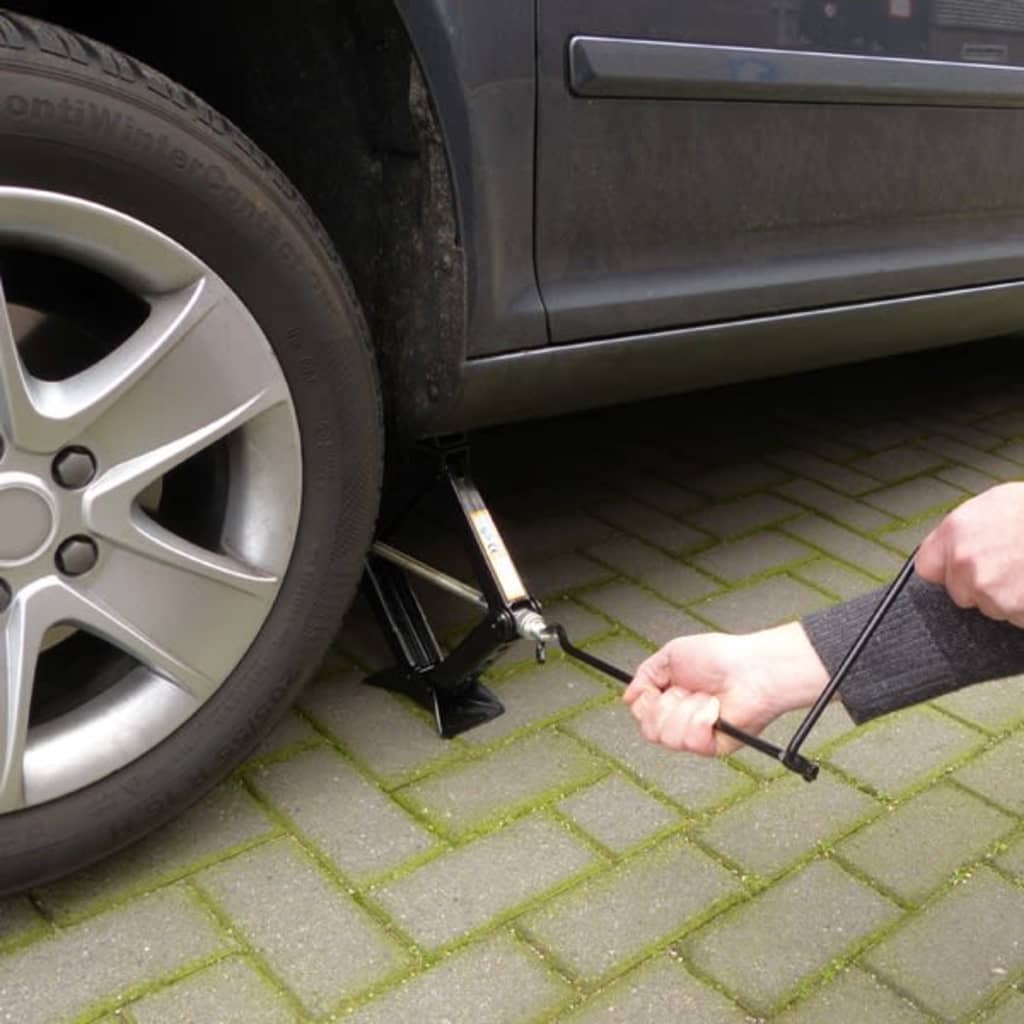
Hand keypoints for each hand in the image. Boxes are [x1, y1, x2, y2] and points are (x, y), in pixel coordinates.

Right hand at [623, 623, 827, 756]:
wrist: (752, 671)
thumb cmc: (722, 657)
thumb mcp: (672, 655)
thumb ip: (644, 674)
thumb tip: (628, 695)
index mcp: (671, 696)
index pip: (640, 713)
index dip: (645, 701)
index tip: (657, 688)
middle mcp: (680, 717)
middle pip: (649, 730)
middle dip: (665, 705)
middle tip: (686, 690)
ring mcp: (695, 734)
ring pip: (667, 737)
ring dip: (686, 709)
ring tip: (705, 698)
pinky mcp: (711, 747)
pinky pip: (690, 741)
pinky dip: (702, 719)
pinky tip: (714, 709)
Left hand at [916, 482, 1023, 625]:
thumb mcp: (998, 504)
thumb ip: (966, 531)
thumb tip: (950, 550)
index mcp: (957, 532)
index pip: (927, 567)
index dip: (947, 570)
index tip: (960, 569)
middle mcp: (967, 563)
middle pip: (961, 593)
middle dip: (983, 586)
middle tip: (1014, 566)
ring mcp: (992, 591)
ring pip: (993, 607)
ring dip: (1011, 598)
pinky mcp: (1017, 611)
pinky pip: (1018, 619)